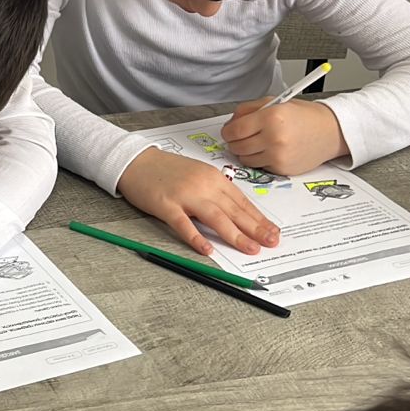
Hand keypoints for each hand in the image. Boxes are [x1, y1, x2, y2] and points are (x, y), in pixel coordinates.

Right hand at [117, 147, 279, 255]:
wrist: (136, 161)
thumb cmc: (166, 170)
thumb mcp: (198, 175)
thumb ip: (215, 192)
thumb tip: (236, 213)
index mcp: (213, 178)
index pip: (242, 202)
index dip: (259, 219)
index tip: (273, 231)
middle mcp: (203, 185)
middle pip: (234, 210)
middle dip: (255, 229)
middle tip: (271, 242)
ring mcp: (185, 195)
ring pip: (216, 217)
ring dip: (235, 235)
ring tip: (250, 249)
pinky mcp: (166, 205)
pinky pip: (184, 224)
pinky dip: (196, 238)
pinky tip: (207, 249)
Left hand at [222, 98, 348, 174]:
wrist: (330, 131)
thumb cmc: (303, 116)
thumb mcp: (274, 102)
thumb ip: (247, 110)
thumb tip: (229, 125)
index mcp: (271, 117)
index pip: (234, 130)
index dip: (227, 132)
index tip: (229, 131)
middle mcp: (274, 138)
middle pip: (237, 147)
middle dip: (235, 142)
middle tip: (242, 137)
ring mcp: (279, 156)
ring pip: (245, 159)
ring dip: (246, 152)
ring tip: (258, 142)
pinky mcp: (283, 169)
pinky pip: (259, 167)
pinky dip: (260, 160)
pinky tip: (271, 150)